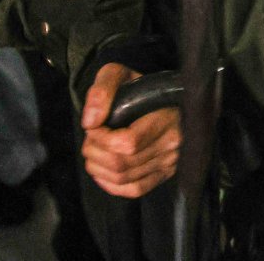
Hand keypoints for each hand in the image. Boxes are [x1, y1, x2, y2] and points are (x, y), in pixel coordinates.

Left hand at [80, 63, 180, 198]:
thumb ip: (101, 92)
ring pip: (124, 178)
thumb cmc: (137, 85)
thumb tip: (90, 123)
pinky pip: (134, 190)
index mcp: (167, 116)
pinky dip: (111, 185)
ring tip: (94, 151)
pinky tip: (102, 171)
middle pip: (122, 164)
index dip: (101, 139)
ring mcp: (171, 160)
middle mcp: (173, 143)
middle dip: (95, 152)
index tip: (94, 126)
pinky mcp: (165, 172)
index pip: (128, 143)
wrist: (158, 94)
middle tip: (91, 138)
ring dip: (98, 168)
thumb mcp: (117, 74)